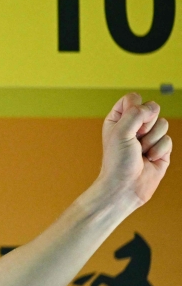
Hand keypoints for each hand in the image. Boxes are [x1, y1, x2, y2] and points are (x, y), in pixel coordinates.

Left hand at [96, 93, 171, 207]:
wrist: (125, 187)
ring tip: (140, 152)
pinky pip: (168, 140)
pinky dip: (158, 150)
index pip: (133, 98)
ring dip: (152, 140)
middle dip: (146, 125)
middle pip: (152, 108)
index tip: (128, 123)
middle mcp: (134, 126)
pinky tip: (148, 160)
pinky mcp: (160, 149)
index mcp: (119, 118)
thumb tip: (153, 107)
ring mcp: (148, 137)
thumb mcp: (120, 131)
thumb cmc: (117, 160)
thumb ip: (136, 113)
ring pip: (162, 124)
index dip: (135, 107)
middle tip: (135, 140)